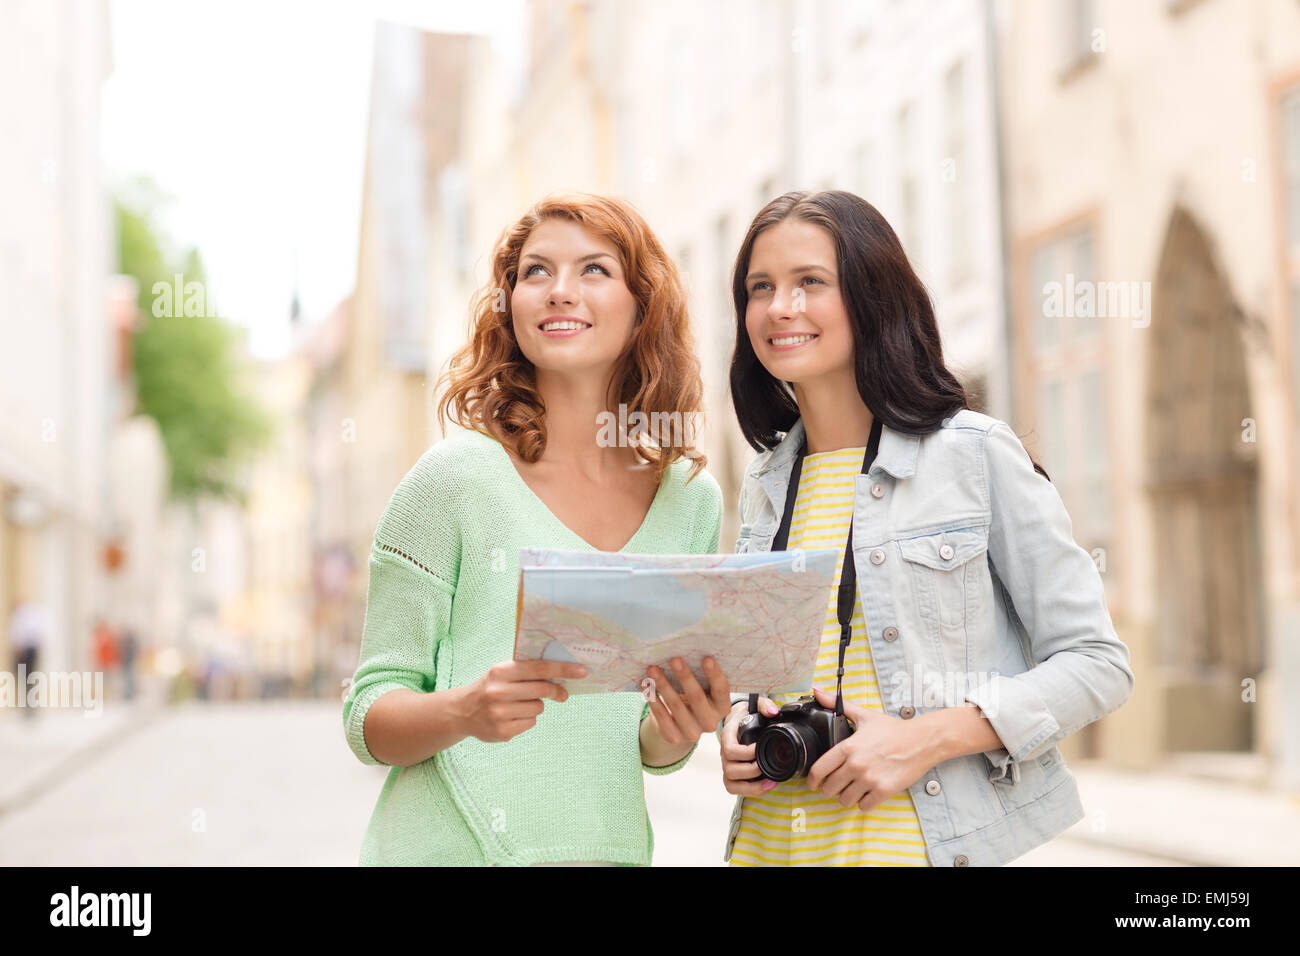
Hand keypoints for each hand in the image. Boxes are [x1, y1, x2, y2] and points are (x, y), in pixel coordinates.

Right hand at [457, 659, 585, 742]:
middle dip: (556, 691)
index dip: (563, 669)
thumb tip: (561, 674)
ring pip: (538, 708)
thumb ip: (527, 671)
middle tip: (562, 694)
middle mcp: (499, 692)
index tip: (582, 671)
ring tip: (519, 704)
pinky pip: (530, 723)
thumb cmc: (490, 687)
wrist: (462, 711)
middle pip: (542, 690)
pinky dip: (527, 719)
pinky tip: (512, 716)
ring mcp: (500, 714)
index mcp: (501, 672)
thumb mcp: (502, 672)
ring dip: (535, 706)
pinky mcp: (502, 732)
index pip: (539, 668)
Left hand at [643, 656, 731, 747]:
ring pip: (676, 705)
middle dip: (685, 677)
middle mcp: (710, 722)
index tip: (706, 658)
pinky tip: (645, 684)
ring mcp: (692, 733)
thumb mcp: (702, 690)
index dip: (714, 674)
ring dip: (663, 685)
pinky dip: (652, 698)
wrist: (679, 726)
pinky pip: (661, 716)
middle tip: (674, 659)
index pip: (721, 690)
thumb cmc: (693, 698)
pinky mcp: (674, 737)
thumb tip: (685, 652)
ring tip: (653, 669)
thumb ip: (699, 677)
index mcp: (722, 707)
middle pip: (697, 697)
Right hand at [718, 694, 779, 795]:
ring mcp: (727, 766)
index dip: (744, 752)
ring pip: (731, 783)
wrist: (737, 722)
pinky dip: (751, 791)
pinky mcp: (732, 776)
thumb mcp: (753, 705)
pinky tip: (766, 786)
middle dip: (751, 771)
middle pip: (730, 769)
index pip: (729, 749)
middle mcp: (724, 754)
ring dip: (751, 786)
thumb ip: (764, 704)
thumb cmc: (745, 715)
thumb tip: (773, 712)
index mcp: (727, 736)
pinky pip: (735, 789)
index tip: (759, 748)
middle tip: (767, 766)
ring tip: (771, 782)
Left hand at [805, 686, 937, 811]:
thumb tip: (817, 692)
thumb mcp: (864, 715)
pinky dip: (864, 803)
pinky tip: (867, 794)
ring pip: (845, 800)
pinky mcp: (884, 791)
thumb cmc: (893, 730)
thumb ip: (837, 704)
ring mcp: (870, 779)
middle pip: (830, 789)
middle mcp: (856, 765)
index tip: (813, 784)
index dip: (812, 780)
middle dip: (831, 789)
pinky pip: (864, 807)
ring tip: (853, 789)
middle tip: (837, 785)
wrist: (921, 741)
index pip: (819, 770)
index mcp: (848, 747)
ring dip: (847, 797)